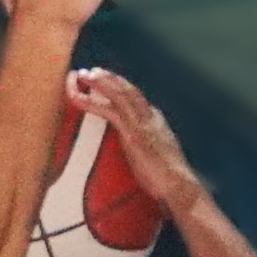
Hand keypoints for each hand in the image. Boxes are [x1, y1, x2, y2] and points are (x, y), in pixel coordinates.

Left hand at [68, 64, 200, 211]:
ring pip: (118, 93)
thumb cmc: (169, 179)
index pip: (136, 97)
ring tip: (83, 74)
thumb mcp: (158, 156)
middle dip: (109, 78)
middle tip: (90, 71)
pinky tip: (78, 95)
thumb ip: (148, 147)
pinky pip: (108, 110)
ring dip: (100, 82)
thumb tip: (141, 150)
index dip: (120, 86)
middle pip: (127, 89)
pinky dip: (90, 101)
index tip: (106, 80)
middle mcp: (150, 116)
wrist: (179, 186)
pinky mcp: (132, 132)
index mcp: (156, 120)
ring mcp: (142, 123)